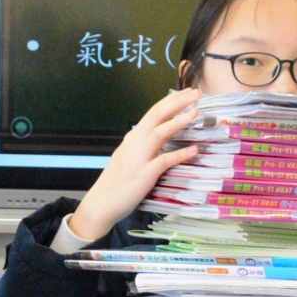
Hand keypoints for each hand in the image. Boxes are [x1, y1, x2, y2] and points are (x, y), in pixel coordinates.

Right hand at [67, 88, 202, 242]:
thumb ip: (137, 145)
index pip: (152, 113)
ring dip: (178, 121)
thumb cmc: (115, 183)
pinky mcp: (144, 175)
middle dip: (176, 102)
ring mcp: (139, 158)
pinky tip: (194, 150)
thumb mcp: (126, 158)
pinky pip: (164, 161)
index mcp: (132, 139)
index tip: (185, 93)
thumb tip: (147, 135)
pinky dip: (180, 154)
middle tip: (194, 92)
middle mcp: (134, 144)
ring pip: (159, 133)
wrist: (101, 204)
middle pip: (156, 116)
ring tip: (195, 112)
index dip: (170, 101)